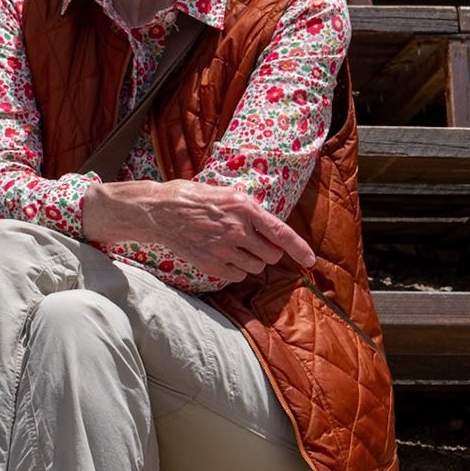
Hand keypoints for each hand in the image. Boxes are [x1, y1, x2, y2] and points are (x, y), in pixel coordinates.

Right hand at [80, 179, 314, 283]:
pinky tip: (222, 257)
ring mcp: (223, 248)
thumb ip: (249, 212)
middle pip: (270, 255)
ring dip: (251, 261)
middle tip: (253, 244)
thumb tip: (268, 229)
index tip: (310, 260)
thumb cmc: (193, 198)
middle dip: (267, 252)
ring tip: (233, 248)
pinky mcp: (210, 263)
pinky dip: (235, 270)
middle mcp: (237, 229)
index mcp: (245, 208)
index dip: (299, 249)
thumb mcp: (226, 195)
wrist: (160, 211)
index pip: (281, 233)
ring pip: (255, 267)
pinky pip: (237, 275)